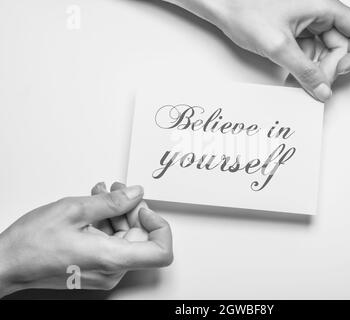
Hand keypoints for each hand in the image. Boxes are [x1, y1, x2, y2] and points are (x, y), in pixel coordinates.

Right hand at [0, 183, 172, 297]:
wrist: (7, 264)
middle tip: (117, 191)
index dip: (160, 226)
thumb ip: (112, 202)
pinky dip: (108, 224)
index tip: (144, 209)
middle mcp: (112, 270)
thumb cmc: (32, 244)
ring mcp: (104, 272)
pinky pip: (113, 244)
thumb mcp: (74, 210)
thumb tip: (136, 194)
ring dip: (117, 213)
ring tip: (101, 195)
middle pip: (142, 238)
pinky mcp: (96, 269)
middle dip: (132, 210)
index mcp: (112, 258)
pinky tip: (94, 208)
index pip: (161, 252)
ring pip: (126, 239)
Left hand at [167, 0, 349, 101]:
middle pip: (343, 46)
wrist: (222, 6)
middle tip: (315, 82)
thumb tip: (324, 89)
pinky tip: (293, 76)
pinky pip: (311, 54)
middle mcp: (319, 14)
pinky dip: (305, 67)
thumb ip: (305, 71)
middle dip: (331, 67)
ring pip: (326, 52)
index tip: (339, 71)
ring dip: (317, 70)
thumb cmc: (245, 11)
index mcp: (323, 7)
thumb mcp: (279, 46)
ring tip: (300, 80)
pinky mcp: (296, 33)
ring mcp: (308, 24)